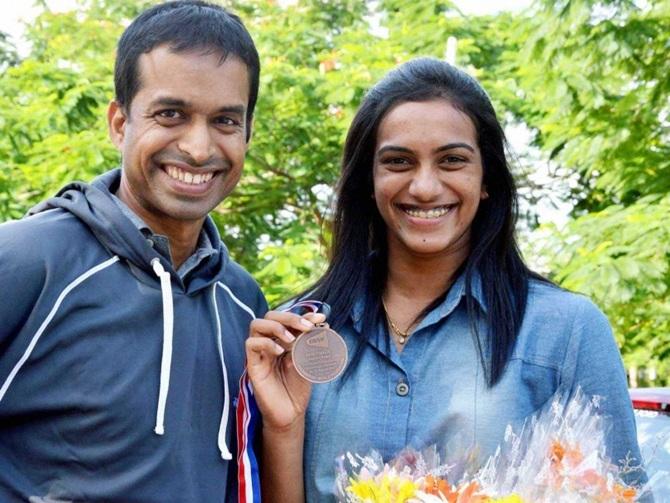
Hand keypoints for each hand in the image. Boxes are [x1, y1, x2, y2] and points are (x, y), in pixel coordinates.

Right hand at [245, 310, 324, 432]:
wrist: (291, 412)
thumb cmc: (298, 387)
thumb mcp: (309, 361)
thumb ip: (311, 343)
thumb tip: (322, 323)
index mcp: (283, 339)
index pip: (289, 319)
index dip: (305, 315)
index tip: (321, 318)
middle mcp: (270, 342)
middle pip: (270, 316)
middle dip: (290, 317)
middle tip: (307, 327)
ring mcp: (260, 352)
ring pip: (256, 324)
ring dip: (276, 327)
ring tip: (292, 340)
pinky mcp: (252, 365)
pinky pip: (250, 344)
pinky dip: (266, 343)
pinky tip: (280, 352)